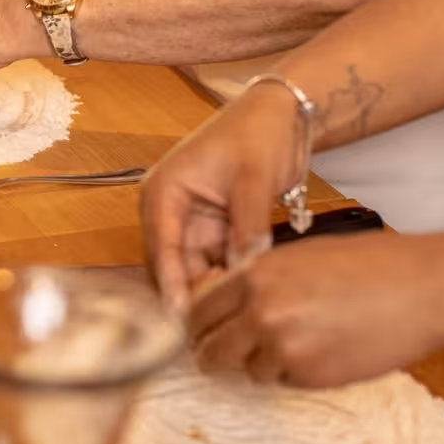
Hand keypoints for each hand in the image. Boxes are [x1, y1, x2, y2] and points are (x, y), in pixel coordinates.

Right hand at [139, 84, 309, 312]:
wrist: (281, 115)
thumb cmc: (258, 133)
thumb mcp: (254, 178)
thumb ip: (248, 226)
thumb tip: (247, 271)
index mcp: (164, 192)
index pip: (161, 247)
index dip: (172, 284)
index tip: (183, 318)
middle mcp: (170, 212)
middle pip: (173, 266)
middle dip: (192, 294)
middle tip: (216, 328)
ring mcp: (192, 223)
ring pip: (194, 270)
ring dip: (212, 290)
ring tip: (232, 319)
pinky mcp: (214, 231)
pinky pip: (216, 264)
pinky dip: (228, 279)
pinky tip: (244, 301)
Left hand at [185, 233, 443, 387]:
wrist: (421, 289)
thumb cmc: (368, 265)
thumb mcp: (301, 257)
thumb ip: (260, 280)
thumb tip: (227, 304)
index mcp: (255, 276)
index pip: (199, 311)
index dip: (198, 326)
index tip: (200, 335)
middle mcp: (260, 312)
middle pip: (211, 349)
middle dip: (215, 355)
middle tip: (222, 358)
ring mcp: (284, 348)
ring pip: (248, 370)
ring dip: (261, 364)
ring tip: (297, 345)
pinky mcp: (310, 376)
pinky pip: (285, 382)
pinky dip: (295, 373)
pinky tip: (324, 352)